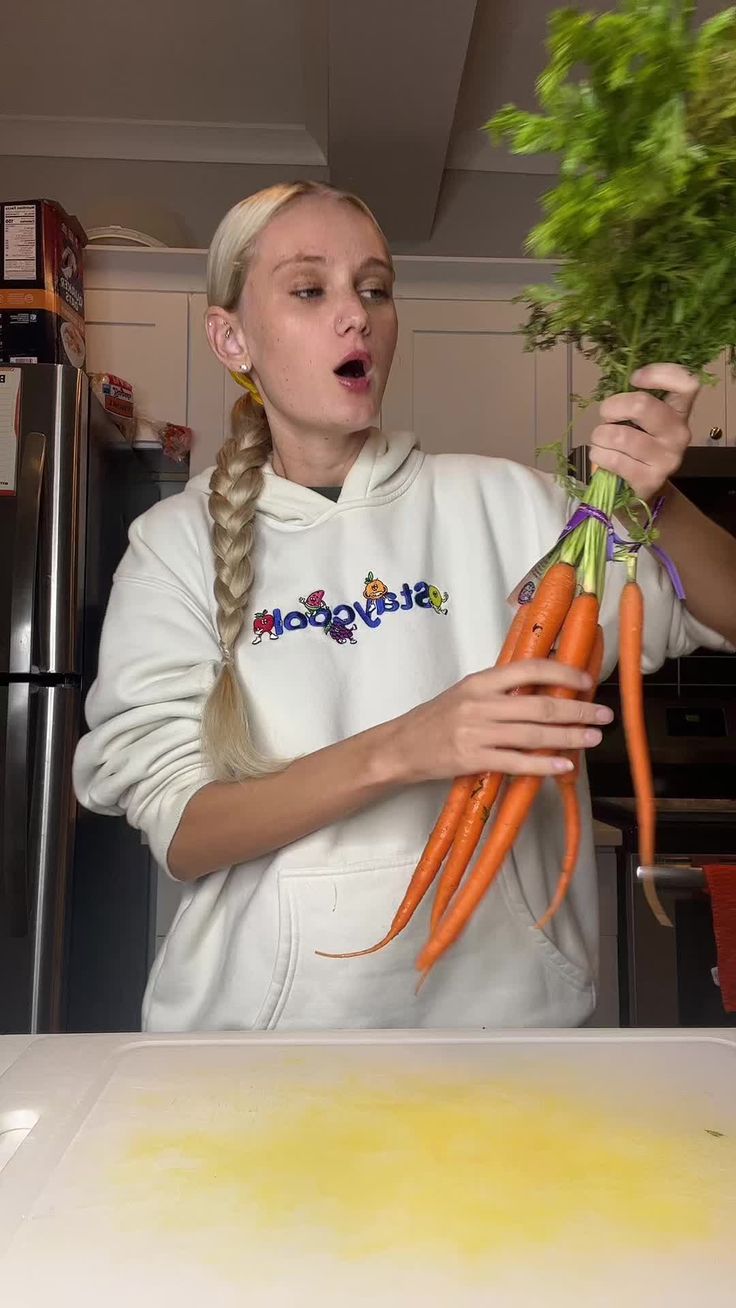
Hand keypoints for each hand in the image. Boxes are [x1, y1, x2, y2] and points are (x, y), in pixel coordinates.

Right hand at [389, 660, 614, 785]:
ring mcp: (475, 732)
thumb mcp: (467, 693)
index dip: (562, 672)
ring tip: (592, 738)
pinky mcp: (472, 759)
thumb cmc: (437, 719)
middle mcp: (480, 703)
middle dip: (577, 710)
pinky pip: (516, 762)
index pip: (529, 669)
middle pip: (539, 705)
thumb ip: (501, 690)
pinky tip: (563, 764)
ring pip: (533, 734)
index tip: (585, 680)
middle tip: (603, 714)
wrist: (401, 747)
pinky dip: (543, 763)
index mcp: (480, 681)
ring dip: (569, 737)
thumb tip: (545, 689)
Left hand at [589, 362, 698, 502]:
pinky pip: (614, 459)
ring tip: (601, 441)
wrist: (640, 489)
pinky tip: (601, 456)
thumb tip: (618, 382)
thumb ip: (636, 400)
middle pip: (642, 405)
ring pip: (620, 435)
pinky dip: (599, 455)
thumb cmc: (635, 445)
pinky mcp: (650, 479)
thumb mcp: (641, 419)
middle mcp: (679, 433)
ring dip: (600, 435)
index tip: (634, 378)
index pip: (687, 383)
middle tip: (606, 417)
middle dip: (612, 407)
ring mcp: (667, 458)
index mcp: (680, 411)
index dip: (659, 373)